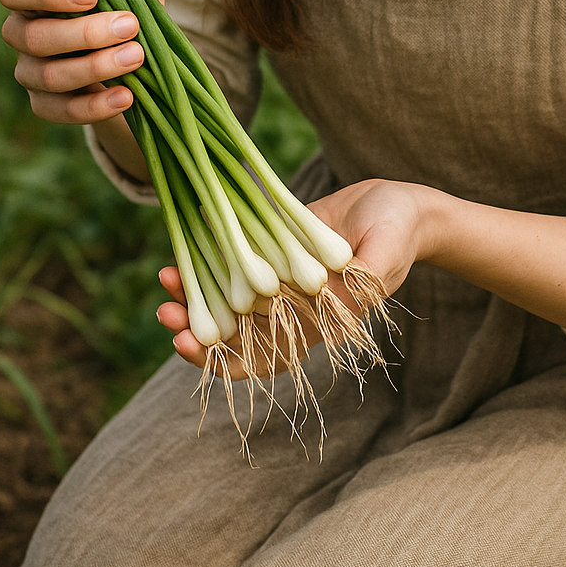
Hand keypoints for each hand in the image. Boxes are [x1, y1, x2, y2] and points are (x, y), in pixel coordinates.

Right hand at [0, 0, 163, 129]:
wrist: (140, 54)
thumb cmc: (126, 0)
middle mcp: (21, 31)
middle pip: (33, 37)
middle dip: (84, 33)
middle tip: (130, 25)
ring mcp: (30, 71)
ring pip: (48, 76)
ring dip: (95, 67)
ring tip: (137, 56)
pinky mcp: (45, 104)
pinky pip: (60, 110)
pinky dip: (94, 106)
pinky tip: (126, 96)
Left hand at [157, 179, 426, 369]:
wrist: (400, 205)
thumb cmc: (397, 233)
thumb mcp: (384, 256)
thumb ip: (362, 282)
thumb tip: (333, 305)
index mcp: (317, 322)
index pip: (263, 356)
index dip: (224, 361)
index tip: (191, 349)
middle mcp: (291, 306)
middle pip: (235, 329)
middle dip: (196, 326)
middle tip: (166, 313)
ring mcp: (279, 276)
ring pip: (227, 295)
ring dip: (195, 292)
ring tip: (166, 279)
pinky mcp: (273, 246)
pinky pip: (235, 258)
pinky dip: (210, 257)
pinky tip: (187, 247)